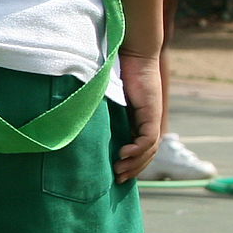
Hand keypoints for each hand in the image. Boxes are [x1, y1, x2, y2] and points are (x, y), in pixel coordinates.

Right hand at [113, 51, 162, 183]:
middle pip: (147, 153)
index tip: (117, 173)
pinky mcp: (151, 113)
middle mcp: (149, 120)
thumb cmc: (117, 70)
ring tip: (119, 170)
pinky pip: (148, 138)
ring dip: (135, 162)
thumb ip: (102, 110)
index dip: (132, 163)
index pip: (141, 148)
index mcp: (139, 119)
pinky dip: (138, 149)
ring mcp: (152, 117)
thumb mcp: (106, 96)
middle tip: (119, 179)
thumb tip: (81, 120)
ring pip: (149, 149)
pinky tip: (124, 153)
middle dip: (134, 168)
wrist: (133, 53)